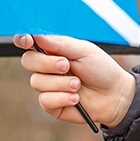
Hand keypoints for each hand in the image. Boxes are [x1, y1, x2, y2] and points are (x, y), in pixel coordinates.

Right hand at [16, 34, 135, 127]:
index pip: (29, 43)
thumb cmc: (102, 70)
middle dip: (47, 63)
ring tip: (78, 84)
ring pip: (37, 82)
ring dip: (60, 83)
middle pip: (28, 61)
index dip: (23, 40)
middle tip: (67, 66)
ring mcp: (48, 87)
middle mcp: (47, 68)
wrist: (116, 95)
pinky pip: (45, 100)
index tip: (28, 40)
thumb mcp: (84, 50)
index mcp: (53, 51)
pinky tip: (76, 98)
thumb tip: (36, 35)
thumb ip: (60, 43)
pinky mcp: (52, 105)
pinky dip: (62, 98)